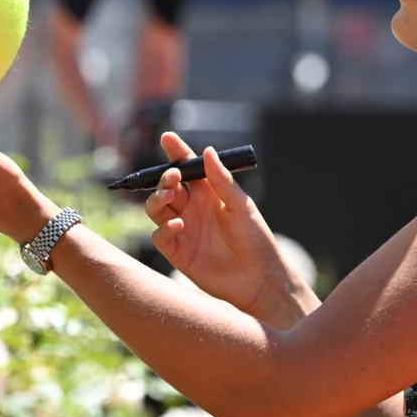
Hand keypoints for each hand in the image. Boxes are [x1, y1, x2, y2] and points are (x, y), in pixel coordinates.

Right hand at [145, 133, 315, 325]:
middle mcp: (192, 209)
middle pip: (167, 186)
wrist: (259, 279)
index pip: (187, 168)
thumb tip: (207, 151)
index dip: (176, 152)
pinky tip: (179, 225)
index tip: (167, 138)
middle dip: (165, 177)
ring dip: (158, 198)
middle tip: (173, 176)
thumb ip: (222, 181)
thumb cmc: (256, 239)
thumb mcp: (241, 206)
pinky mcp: (178, 251)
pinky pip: (160, 235)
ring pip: (157, 208)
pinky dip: (164, 227)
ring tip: (169, 196)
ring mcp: (183, 229)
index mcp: (208, 194)